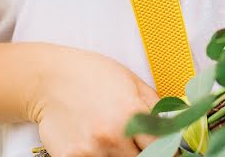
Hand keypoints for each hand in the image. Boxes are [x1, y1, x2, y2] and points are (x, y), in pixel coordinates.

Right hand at [32, 47, 158, 156]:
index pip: (162, 148)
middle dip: (141, 153)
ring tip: (110, 139)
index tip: (167, 151)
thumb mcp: (133, 82)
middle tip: (135, 143)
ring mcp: (91, 150)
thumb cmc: (93, 75)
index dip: (167, 150)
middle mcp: (113, 135)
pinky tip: (93, 144)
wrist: (50, 78)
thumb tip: (174, 129)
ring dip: (118, 156)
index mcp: (133, 114)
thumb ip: (155, 108)